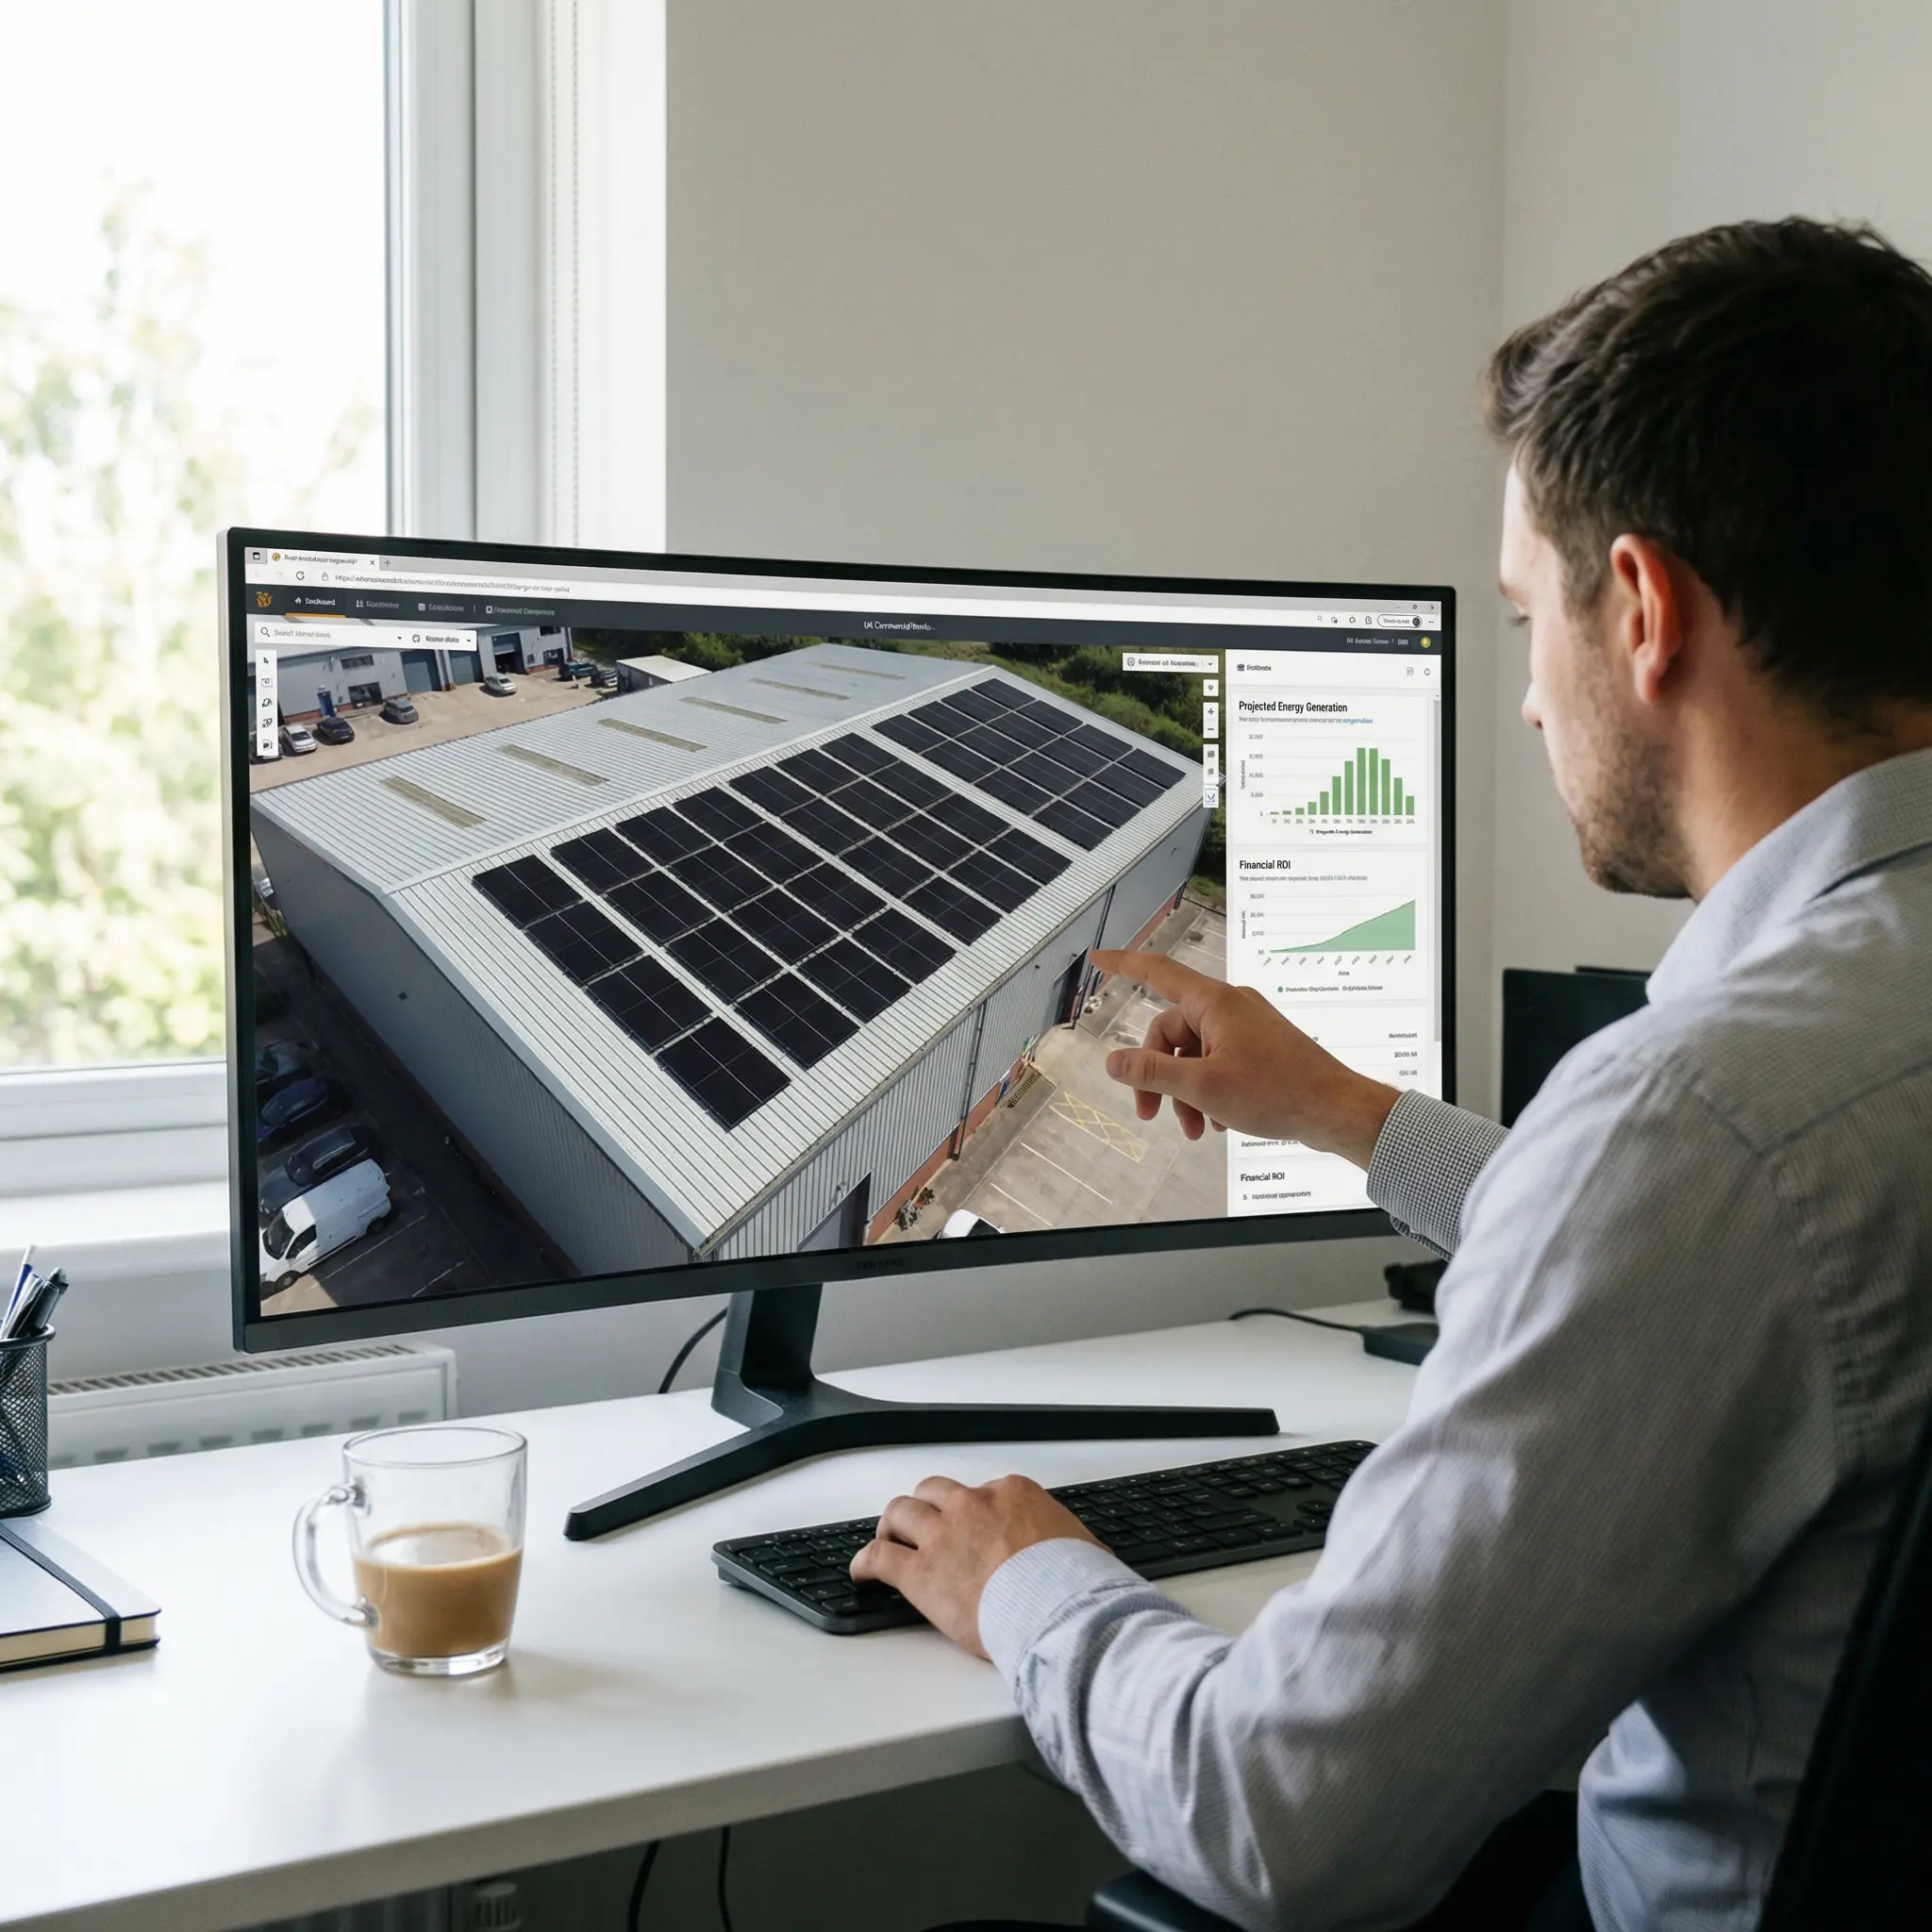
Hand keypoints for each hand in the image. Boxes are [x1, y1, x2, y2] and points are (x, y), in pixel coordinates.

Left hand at [850, 1475, 1101, 1656]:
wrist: (1059, 1609)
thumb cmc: (1075, 1584)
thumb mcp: (1082, 1547)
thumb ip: (1067, 1544)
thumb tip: (1084, 1558)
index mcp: (1012, 1494)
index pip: (982, 1493)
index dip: (973, 1514)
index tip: (972, 1530)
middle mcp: (972, 1505)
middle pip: (934, 1493)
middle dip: (926, 1508)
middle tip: (921, 1526)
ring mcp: (943, 1535)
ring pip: (900, 1513)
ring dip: (892, 1526)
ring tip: (888, 1540)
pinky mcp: (920, 1572)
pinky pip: (879, 1557)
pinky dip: (865, 1562)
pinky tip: (861, 1572)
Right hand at [1089, 948, 1400, 1166]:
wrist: (1336, 1110)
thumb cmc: (1275, 1091)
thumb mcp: (1203, 1086)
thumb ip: (1152, 1073)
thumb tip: (1113, 1062)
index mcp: (1215, 1003)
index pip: (1158, 972)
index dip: (1124, 965)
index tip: (1097, 960)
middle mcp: (1230, 1007)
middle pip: (1172, 1031)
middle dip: (1158, 1074)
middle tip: (1151, 1114)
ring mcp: (1247, 1027)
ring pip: (1196, 1053)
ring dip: (1186, 1091)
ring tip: (1194, 1130)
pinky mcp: (1261, 1049)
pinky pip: (1219, 1062)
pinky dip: (1210, 1090)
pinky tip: (1218, 1123)